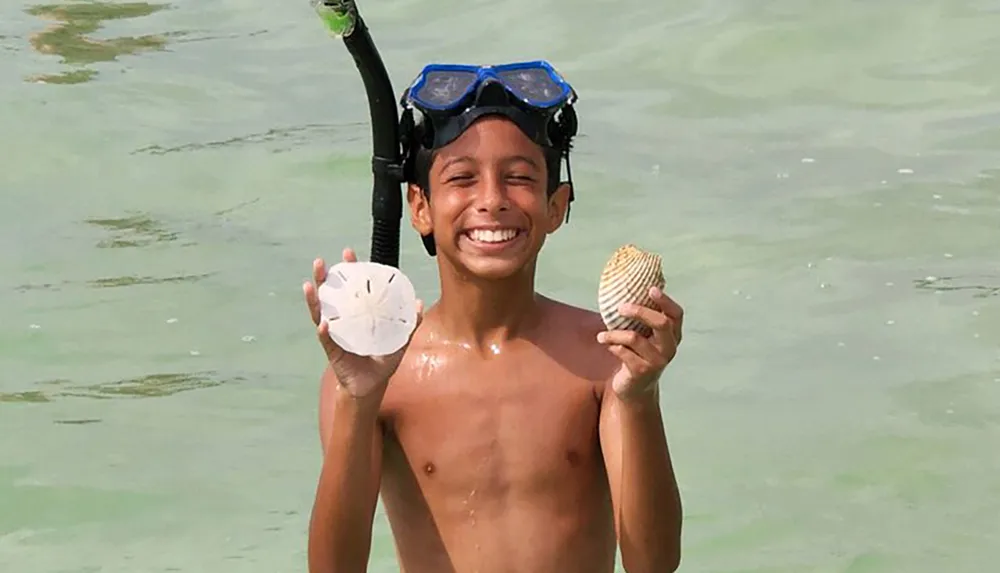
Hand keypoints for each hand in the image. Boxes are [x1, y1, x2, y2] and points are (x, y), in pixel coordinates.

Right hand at [303, 248, 423, 398]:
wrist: (371, 387)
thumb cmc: (382, 362)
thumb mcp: (399, 341)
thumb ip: (409, 324)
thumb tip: (418, 303)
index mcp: (357, 315)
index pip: (351, 288)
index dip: (349, 270)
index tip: (348, 254)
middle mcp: (342, 321)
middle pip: (330, 295)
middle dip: (324, 278)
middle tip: (321, 262)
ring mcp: (334, 335)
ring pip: (319, 313)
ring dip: (314, 299)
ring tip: (310, 284)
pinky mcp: (332, 351)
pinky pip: (326, 339)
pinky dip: (323, 331)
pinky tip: (322, 322)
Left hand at [596, 286, 682, 400]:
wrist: (635, 389)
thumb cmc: (638, 355)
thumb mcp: (645, 336)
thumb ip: (645, 318)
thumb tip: (637, 288)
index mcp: (673, 335)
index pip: (676, 314)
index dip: (665, 300)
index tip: (651, 289)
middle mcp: (669, 348)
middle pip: (661, 323)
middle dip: (639, 311)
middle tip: (620, 308)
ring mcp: (658, 361)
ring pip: (634, 337)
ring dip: (613, 333)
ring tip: (601, 335)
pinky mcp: (642, 371)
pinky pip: (623, 352)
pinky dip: (612, 346)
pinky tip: (607, 346)